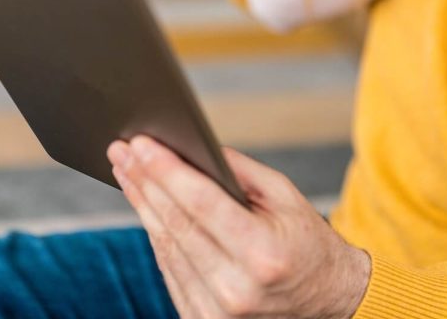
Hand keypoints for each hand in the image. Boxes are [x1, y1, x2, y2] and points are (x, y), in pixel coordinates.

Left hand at [107, 137, 370, 318]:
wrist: (324, 298)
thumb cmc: (307, 241)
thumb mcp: (285, 195)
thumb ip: (240, 170)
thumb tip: (196, 147)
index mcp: (261, 253)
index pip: (200, 203)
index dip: (166, 171)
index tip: (140, 144)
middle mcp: (235, 288)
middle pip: (176, 224)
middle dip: (145, 181)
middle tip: (122, 149)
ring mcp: (215, 311)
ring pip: (165, 247)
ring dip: (142, 205)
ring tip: (127, 171)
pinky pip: (169, 269)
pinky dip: (156, 234)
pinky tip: (145, 205)